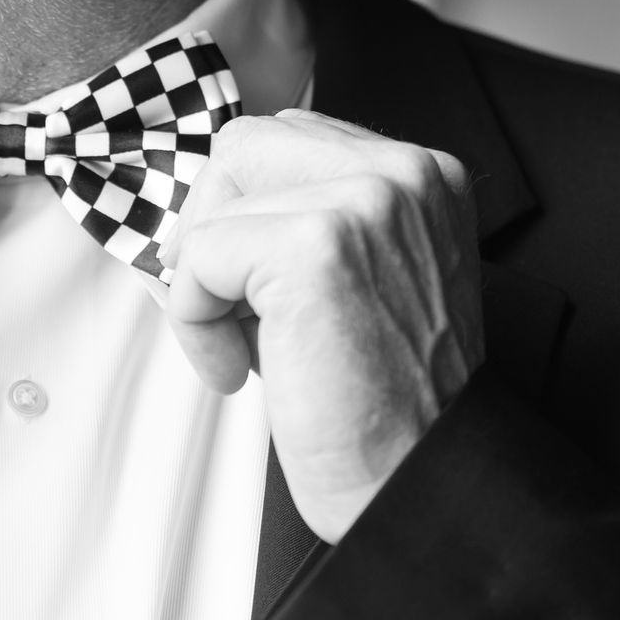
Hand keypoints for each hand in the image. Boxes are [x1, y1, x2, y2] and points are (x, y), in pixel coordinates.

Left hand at [161, 110, 482, 543]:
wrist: (420, 479)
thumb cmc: (388, 401)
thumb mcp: (368, 276)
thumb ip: (313, 218)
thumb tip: (205, 204)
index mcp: (424, 174)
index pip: (287, 139)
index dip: (247, 211)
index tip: (252, 283)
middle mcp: (405, 174)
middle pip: (243, 147)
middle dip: (215, 230)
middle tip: (234, 310)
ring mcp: (363, 203)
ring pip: (215, 204)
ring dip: (205, 286)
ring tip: (248, 349)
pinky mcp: (315, 247)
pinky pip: (200, 257)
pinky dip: (196, 320)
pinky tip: (241, 371)